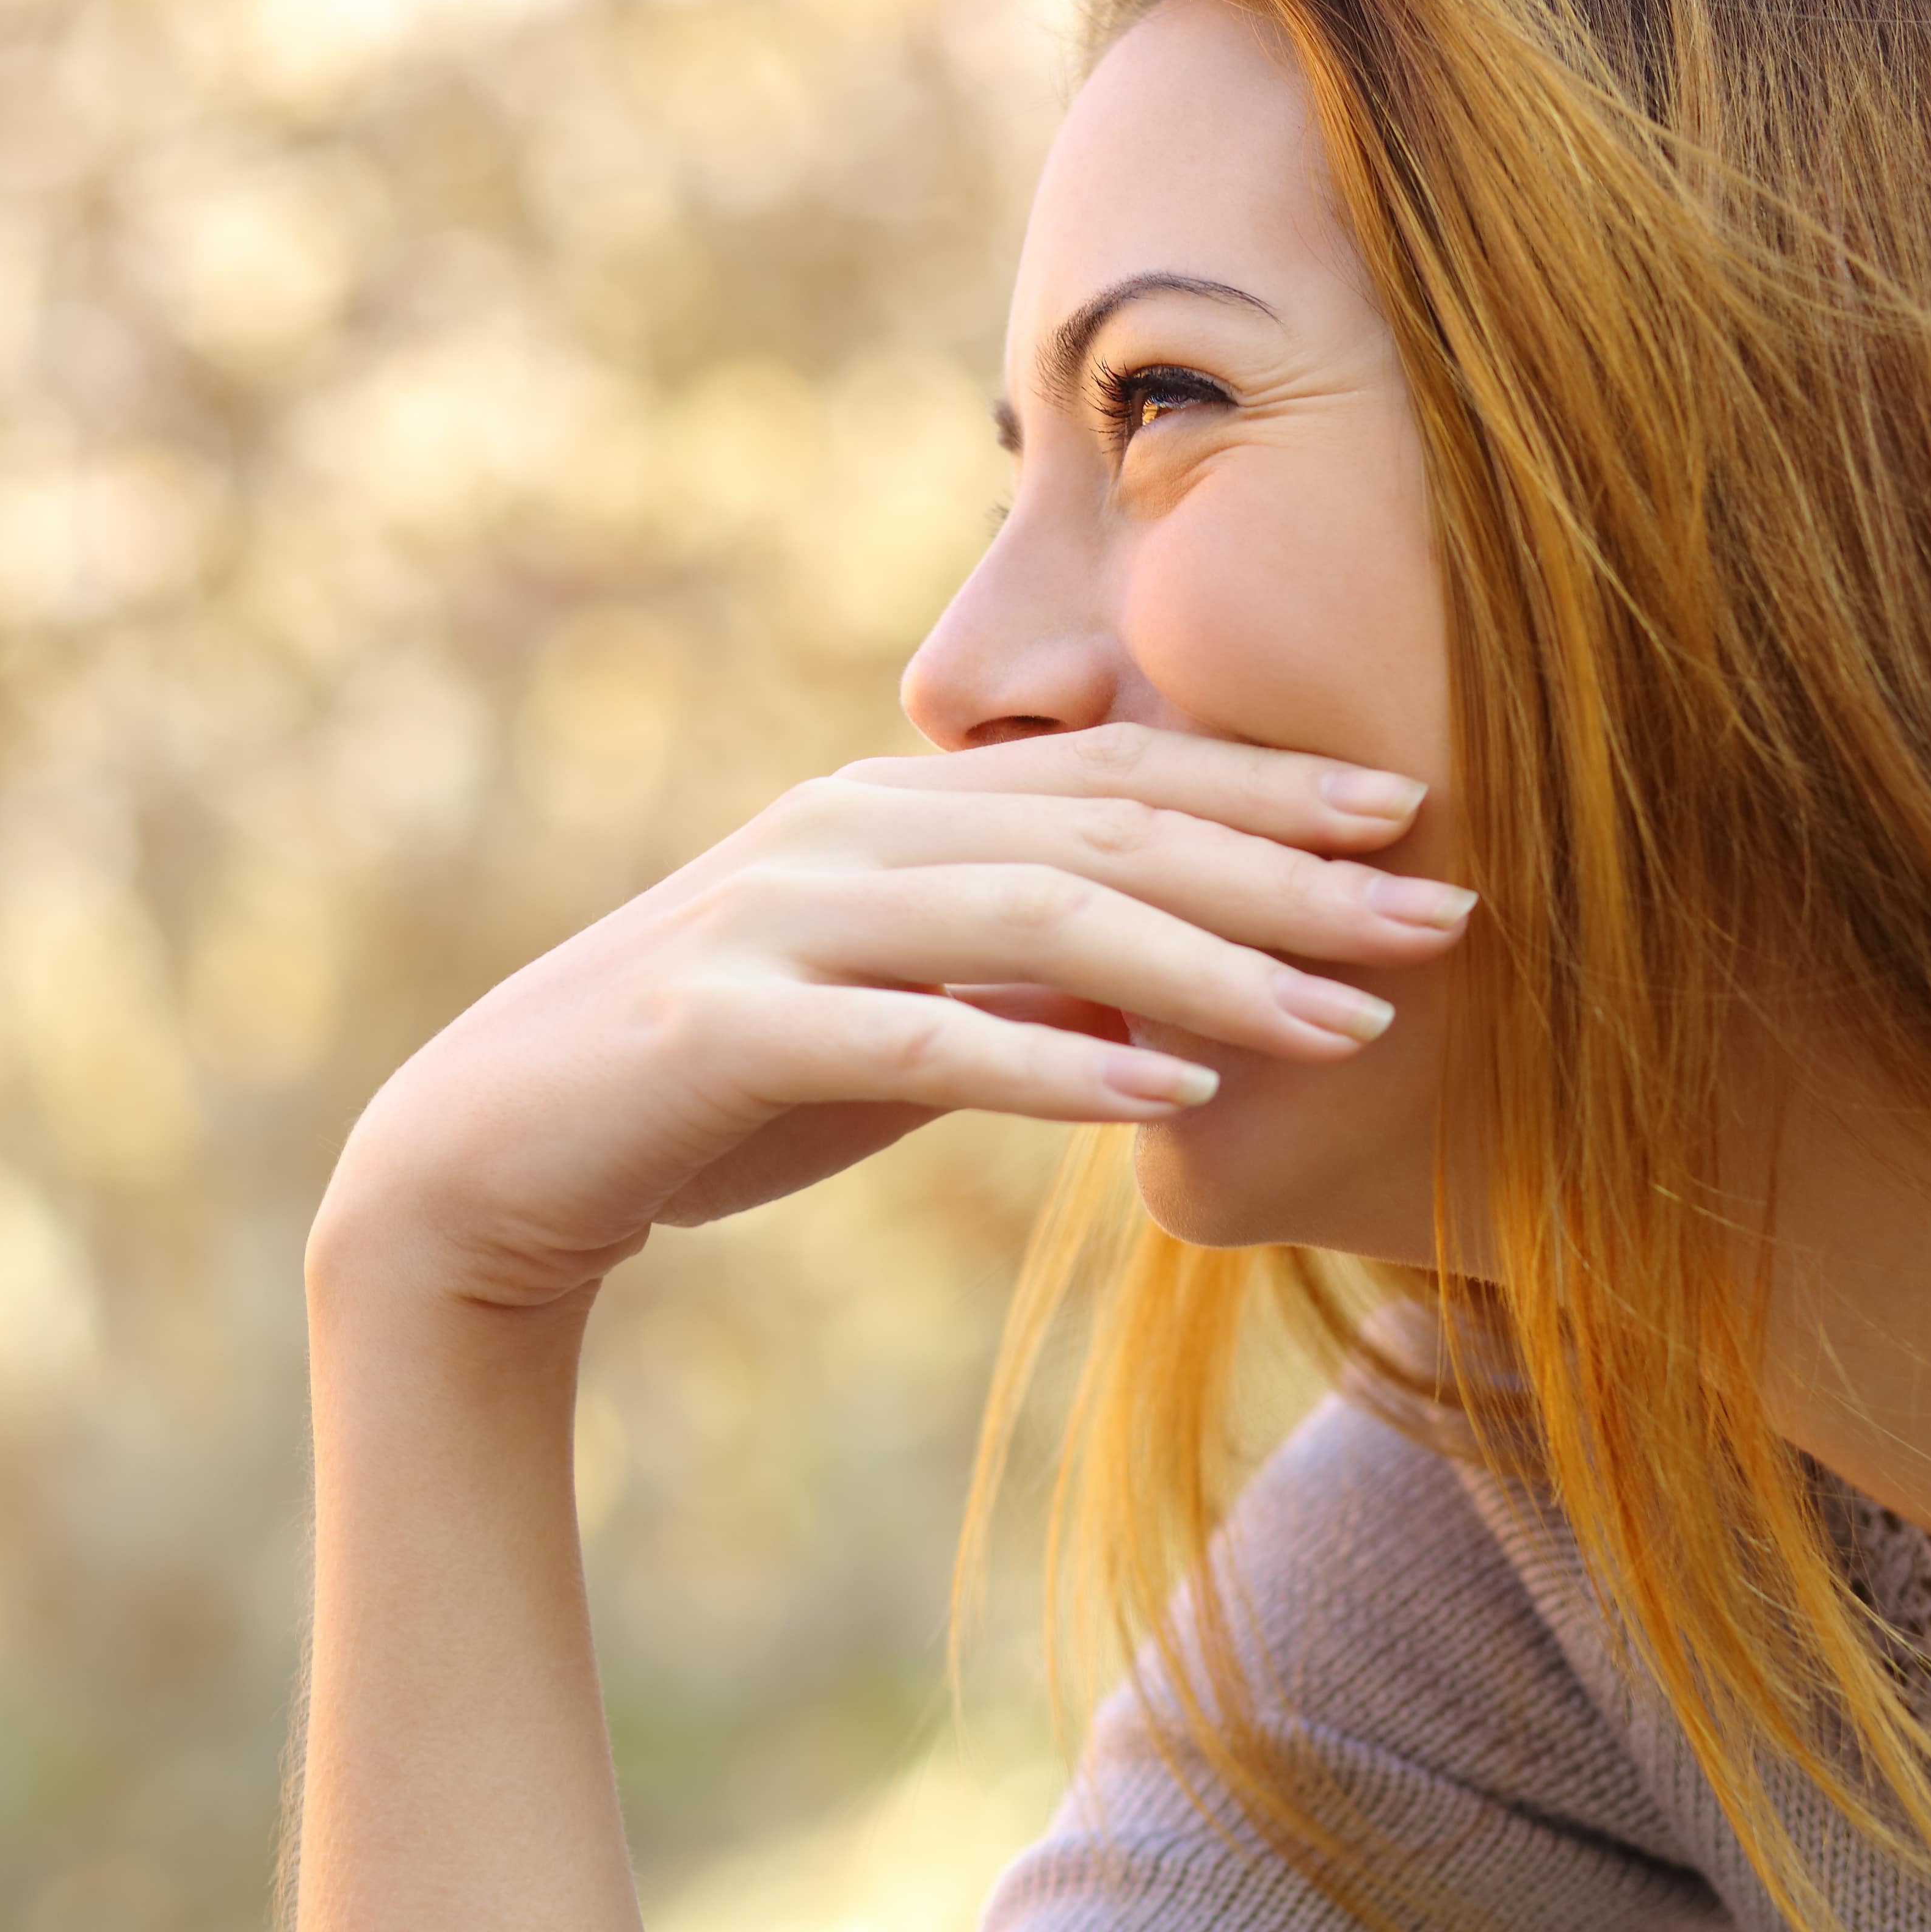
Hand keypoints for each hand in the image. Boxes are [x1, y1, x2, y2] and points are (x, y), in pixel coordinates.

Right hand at [308, 721, 1472, 1313]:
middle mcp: (841, 831)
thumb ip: (1011, 985)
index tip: (1414, 820)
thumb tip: (1175, 999)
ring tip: (1344, 1025)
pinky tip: (1168, 1101)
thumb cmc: (705, 1087)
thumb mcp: (884, 1019)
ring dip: (1204, 968)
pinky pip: (914, 1041)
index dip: (1267, 792)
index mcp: (885, 810)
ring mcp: (777, 921)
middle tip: (1442, 910)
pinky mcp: (722, 1026)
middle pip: (1100, 828)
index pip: (1108, 777)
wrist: (488, 1153)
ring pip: (1029, 917)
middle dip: (1284, 870)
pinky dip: (1049, 1066)